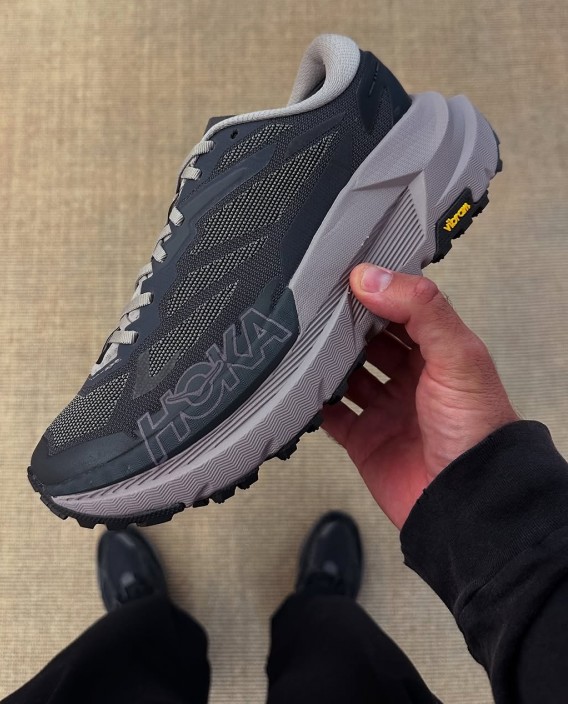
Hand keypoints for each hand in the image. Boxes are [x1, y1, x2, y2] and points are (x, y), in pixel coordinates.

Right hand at [322, 263, 518, 528]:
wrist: (465, 499)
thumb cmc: (476, 428)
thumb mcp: (457, 354)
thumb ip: (420, 309)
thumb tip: (371, 277)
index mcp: (438, 352)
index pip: (402, 311)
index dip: (377, 293)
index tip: (346, 277)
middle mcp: (411, 378)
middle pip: (369, 341)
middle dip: (345, 325)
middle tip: (316, 306)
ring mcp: (386, 408)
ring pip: (347, 374)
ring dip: (327, 360)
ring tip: (302, 340)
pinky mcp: (364, 439)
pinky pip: (331, 415)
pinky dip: (314, 402)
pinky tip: (300, 387)